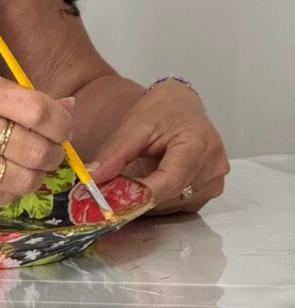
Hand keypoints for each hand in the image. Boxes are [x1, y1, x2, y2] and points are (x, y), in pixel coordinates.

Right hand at [0, 65, 73, 205]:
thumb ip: (12, 94)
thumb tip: (64, 107)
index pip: (40, 112)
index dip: (61, 121)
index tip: (60, 122)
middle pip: (39, 150)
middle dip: (54, 150)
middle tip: (48, 145)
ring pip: (27, 180)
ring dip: (38, 173)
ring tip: (29, 162)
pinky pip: (3, 196)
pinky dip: (13, 188)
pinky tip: (4, 174)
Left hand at [85, 80, 228, 214]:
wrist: (183, 103)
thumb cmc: (163, 109)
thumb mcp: (135, 125)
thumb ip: (114, 153)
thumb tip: (93, 177)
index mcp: (198, 144)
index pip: (168, 181)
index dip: (138, 194)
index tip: (111, 199)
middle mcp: (212, 166)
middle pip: (169, 195)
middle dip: (138, 195)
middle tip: (112, 188)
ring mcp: (214, 180)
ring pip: (172, 204)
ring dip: (150, 197)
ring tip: (139, 173)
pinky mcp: (211, 189)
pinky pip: (180, 203)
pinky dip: (161, 196)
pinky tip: (154, 178)